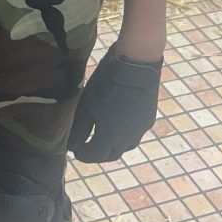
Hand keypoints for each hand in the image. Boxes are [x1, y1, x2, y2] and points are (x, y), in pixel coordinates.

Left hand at [69, 45, 161, 163]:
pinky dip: (124, 134)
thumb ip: (80, 128)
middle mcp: (127, 140)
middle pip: (110, 155)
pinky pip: (134, 134)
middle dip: (97, 153)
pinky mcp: (148, 120)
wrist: (136, 65)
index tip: (74, 149)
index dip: (82, 154)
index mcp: (110, 138)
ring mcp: (140, 130)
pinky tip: (118, 123)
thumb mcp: (88, 104)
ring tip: (102, 136)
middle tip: (86, 146)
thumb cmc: (107, 83)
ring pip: (125, 146)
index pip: (93, 155)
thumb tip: (73, 144)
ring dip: (112, 146)